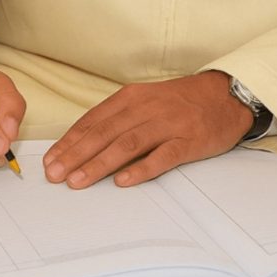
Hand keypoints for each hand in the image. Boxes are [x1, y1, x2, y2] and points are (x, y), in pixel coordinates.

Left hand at [43, 71, 251, 188]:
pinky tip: (123, 181)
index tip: (50, 160)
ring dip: (99, 164)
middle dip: (75, 155)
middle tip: (54, 174)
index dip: (68, 142)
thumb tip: (82, 144)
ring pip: (127, 144)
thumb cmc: (180, 102)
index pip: (92, 121)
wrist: (226, 95)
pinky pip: (162, 156)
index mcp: (130, 98)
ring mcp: (168, 124)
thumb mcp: (144, 101)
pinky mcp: (189, 140)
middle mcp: (145, 108)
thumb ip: (117, 119)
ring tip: (78, 181)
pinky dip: (141, 169)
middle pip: (104, 133)